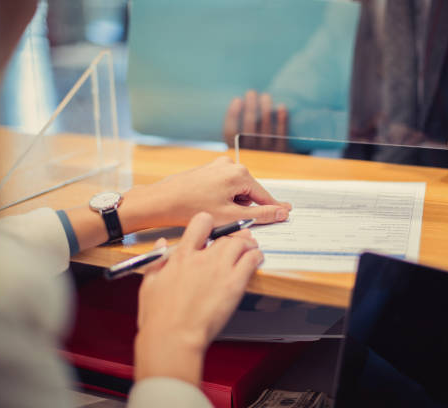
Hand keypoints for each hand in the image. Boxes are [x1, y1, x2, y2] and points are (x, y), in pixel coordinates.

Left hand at [121, 156, 290, 230]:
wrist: (161, 201)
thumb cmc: (192, 208)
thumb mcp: (231, 217)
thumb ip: (260, 215)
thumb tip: (281, 212)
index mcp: (239, 173)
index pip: (264, 196)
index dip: (273, 208)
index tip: (286, 213)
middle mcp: (230, 165)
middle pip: (249, 193)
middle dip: (244, 208)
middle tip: (228, 219)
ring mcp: (217, 166)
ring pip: (236, 191)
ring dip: (232, 204)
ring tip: (214, 213)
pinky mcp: (208, 170)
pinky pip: (223, 187)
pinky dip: (221, 198)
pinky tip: (208, 206)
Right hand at [134, 213, 262, 383]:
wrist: (173, 338)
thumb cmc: (159, 317)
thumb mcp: (149, 283)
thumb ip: (158, 260)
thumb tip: (162, 244)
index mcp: (181, 256)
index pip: (201, 223)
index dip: (209, 223)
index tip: (213, 230)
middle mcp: (202, 258)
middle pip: (226, 235)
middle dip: (234, 236)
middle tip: (239, 240)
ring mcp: (220, 269)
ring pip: (242, 244)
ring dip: (248, 244)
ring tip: (250, 249)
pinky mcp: (234, 284)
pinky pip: (252, 260)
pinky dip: (256, 257)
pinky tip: (256, 260)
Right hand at [223, 89, 288, 150]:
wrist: (275, 168)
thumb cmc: (255, 148)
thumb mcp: (241, 144)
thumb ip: (238, 128)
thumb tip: (237, 100)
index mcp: (236, 151)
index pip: (230, 132)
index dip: (232, 114)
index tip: (237, 99)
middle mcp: (250, 154)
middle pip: (249, 127)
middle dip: (250, 107)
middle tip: (251, 93)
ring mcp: (266, 154)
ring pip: (265, 129)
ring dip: (265, 109)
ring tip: (265, 96)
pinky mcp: (281, 153)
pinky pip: (282, 135)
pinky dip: (282, 120)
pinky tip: (281, 107)